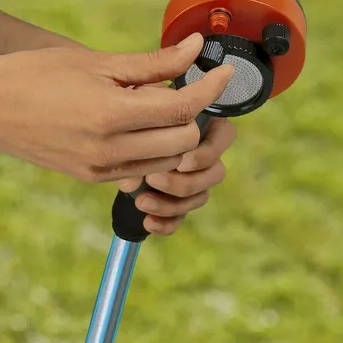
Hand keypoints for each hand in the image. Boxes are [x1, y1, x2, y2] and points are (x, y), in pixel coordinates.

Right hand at [0, 33, 233, 181]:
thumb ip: (154, 62)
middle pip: (185, 141)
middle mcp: (110, 150)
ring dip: (176, 134)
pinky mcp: (95, 178)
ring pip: (168, 160)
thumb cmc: (39, 74)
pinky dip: (154, 149)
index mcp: (111, 114)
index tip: (224, 72)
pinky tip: (139, 125)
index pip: (183, 107)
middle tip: (181, 88)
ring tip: (156, 106)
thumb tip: (196, 48)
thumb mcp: (99, 62)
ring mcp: (102, 170)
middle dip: (193, 114)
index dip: (212, 87)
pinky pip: (144, 170)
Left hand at [117, 116, 236, 235]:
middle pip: (216, 173)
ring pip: (201, 197)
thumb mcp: (139, 122)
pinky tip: (148, 222)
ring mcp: (197, 177)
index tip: (181, 162)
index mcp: (206, 123)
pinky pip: (183, 216)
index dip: (205, 155)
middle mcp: (207, 151)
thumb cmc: (133, 119)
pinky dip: (166, 223)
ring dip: (172, 204)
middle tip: (153, 179)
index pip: (225, 137)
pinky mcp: (182, 199)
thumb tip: (133, 182)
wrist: (118, 133)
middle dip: (184, 183)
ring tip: (141, 201)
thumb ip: (142, 143)